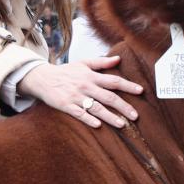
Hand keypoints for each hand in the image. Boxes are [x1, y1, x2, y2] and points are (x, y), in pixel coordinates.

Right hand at [17, 56, 141, 128]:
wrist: (43, 78)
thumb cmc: (65, 72)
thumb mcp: (83, 64)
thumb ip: (101, 62)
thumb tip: (118, 59)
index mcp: (91, 76)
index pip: (113, 81)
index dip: (127, 86)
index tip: (140, 91)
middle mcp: (86, 86)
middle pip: (108, 97)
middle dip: (123, 106)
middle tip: (135, 116)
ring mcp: (76, 97)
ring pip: (96, 108)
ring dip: (109, 116)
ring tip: (122, 124)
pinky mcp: (66, 106)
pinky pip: (79, 114)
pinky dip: (88, 119)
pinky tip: (98, 125)